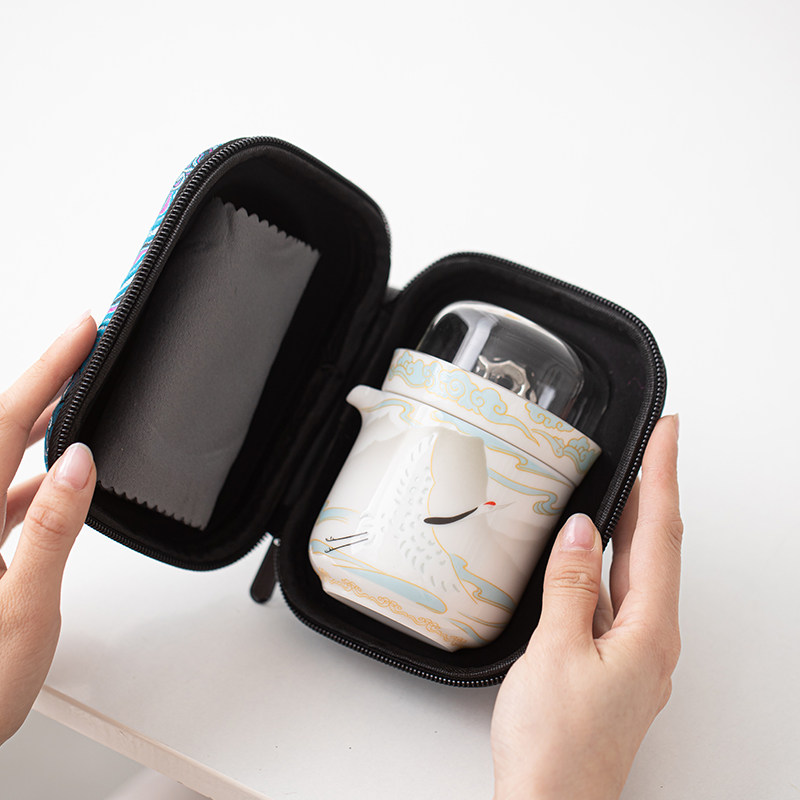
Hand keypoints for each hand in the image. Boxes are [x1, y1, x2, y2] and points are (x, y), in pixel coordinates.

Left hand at [0, 312, 96, 743]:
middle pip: (3, 428)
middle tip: (86, 346)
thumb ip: (51, 532)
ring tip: (82, 394)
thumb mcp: (22, 609)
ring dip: (43, 422)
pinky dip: (38, 474)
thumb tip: (75, 464)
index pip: (6, 422)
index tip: (82, 330)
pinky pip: (8, 494)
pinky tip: (61, 475)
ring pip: (6, 458)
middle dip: (47, 380)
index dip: (48, 369)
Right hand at [491, 415, 681, 799]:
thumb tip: (581, 533)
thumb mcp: (557, 651)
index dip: (663, 477)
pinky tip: (588, 555)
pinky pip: (613, 598)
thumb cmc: (557, 745)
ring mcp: (632, 654)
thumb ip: (571, 586)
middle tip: (650, 446)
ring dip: (630, 526)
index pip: (660, 535)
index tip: (667, 434)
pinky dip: (605, 564)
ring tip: (624, 486)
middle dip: (653, 492)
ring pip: (634, 573)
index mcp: (648, 632)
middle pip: (654, 549)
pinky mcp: (611, 666)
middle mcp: (650, 641)